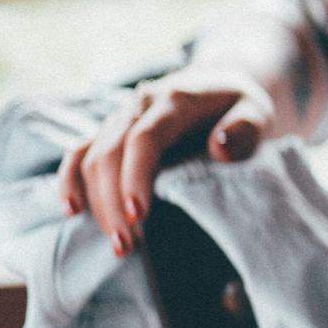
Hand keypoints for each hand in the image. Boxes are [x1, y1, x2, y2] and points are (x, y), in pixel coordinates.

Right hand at [57, 68, 274, 255]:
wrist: (222, 81)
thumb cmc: (240, 105)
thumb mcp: (256, 111)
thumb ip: (245, 128)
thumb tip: (220, 148)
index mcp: (175, 101)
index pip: (144, 139)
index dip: (136, 176)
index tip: (138, 215)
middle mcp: (140, 106)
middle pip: (110, 153)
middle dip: (112, 202)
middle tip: (127, 246)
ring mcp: (120, 118)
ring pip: (90, 156)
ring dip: (95, 201)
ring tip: (116, 242)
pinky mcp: (110, 131)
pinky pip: (79, 152)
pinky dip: (71, 180)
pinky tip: (74, 211)